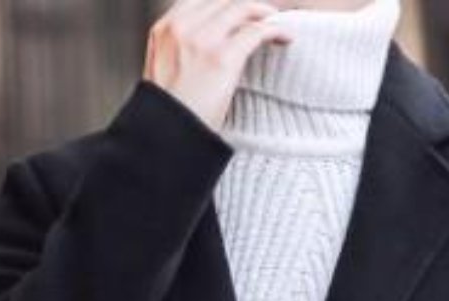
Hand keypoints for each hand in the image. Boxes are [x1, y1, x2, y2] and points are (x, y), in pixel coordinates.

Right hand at [143, 0, 293, 131]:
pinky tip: (285, 37)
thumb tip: (205, 48)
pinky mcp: (222, 58)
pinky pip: (256, 32)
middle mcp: (182, 28)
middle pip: (224, 2)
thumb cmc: (170, 116)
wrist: (168, 139)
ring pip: (241, 9)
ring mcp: (202, 40)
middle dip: (247, 8)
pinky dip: (275, 30)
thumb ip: (180, 52)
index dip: (226, 5)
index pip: (202, 1)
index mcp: (165, 30)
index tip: (242, 14)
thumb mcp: (164, 74)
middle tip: (265, 17)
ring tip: (277, 24)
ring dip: (264, 14)